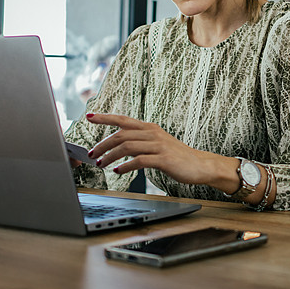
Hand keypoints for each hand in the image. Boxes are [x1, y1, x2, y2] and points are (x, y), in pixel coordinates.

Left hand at [84, 113, 238, 191]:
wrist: (200, 165)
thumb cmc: (176, 156)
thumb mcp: (157, 143)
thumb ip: (140, 141)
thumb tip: (118, 145)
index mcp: (149, 128)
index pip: (123, 119)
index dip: (105, 117)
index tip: (89, 116)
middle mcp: (153, 133)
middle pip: (121, 135)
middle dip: (103, 144)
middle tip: (92, 154)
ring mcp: (158, 145)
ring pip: (127, 147)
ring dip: (110, 156)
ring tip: (101, 164)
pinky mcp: (163, 159)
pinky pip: (139, 160)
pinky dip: (126, 166)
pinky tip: (118, 171)